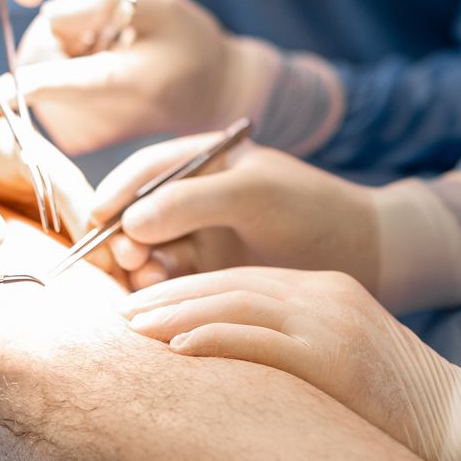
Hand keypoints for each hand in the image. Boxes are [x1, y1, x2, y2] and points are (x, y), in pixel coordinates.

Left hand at [0, 0, 282, 153]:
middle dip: (54, 35)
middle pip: (37, 63)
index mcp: (120, 83)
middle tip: (102, 28)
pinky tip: (103, 68)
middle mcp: (96, 118)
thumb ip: (98, 3)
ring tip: (110, 50)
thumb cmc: (188, 43)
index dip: (21, 87)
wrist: (213, 93)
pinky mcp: (75, 139)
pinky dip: (63, 71)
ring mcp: (84, 134)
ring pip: (37, 73)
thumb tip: (46, 17)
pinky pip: (45, 89)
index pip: (61, 87)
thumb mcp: (157, 4)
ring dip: (60, 51)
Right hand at [86, 133, 379, 289]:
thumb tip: (129, 221)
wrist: (363, 255)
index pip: (143, 172)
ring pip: (144, 252)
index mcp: (202, 162)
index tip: (97, 221)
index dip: (115, 193)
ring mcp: (197, 238)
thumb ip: (192, 201)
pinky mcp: (206, 276)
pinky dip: (155, 289)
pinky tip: (160, 299)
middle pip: (132, 215)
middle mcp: (192, 199)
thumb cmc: (312, 209)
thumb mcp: (254, 194)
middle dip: (120, 236)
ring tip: (148, 277)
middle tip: (127, 258)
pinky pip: (166, 282)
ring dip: (135, 266)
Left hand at [123, 268, 460, 460]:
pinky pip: (257, 341)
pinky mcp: (329, 357)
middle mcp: (324, 295)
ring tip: (131, 328)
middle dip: (170, 294)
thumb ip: (299, 340)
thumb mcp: (347, 354)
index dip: (190, 288)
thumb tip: (233, 354)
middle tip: (120, 310)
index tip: (146, 302)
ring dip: (175, 313)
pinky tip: (175, 348)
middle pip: (230, 283)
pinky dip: (211, 339)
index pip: (244, 279)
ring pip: (234, 303)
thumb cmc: (401, 404)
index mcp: (328, 288)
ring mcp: (327, 322)